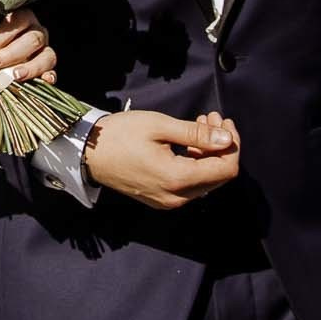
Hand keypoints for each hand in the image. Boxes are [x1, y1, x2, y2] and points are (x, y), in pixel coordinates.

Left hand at [0, 11, 59, 88]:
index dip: (1, 36)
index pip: (16, 21)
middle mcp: (37, 31)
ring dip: (31, 67)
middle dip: (11, 53)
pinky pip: (53, 70)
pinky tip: (45, 80)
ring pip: (46, 55)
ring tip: (15, 76)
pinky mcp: (48, 66)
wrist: (3, 56)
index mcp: (22, 18)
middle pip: (31, 39)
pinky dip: (50, 76)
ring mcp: (45, 48)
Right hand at [82, 109, 240, 210]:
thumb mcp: (159, 126)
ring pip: (205, 181)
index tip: (224, 121)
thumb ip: (196, 134)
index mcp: (178, 179)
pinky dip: (195, 163)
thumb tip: (227, 139)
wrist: (87, 152)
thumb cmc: (121, 134)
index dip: (232, 144)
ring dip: (208, 153)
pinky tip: (188, 144)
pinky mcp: (160, 199)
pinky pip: (189, 185)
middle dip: (221, 146)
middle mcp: (176, 197)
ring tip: (199, 125)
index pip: (226, 169)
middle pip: (218, 176)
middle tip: (211, 118)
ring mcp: (167, 201)